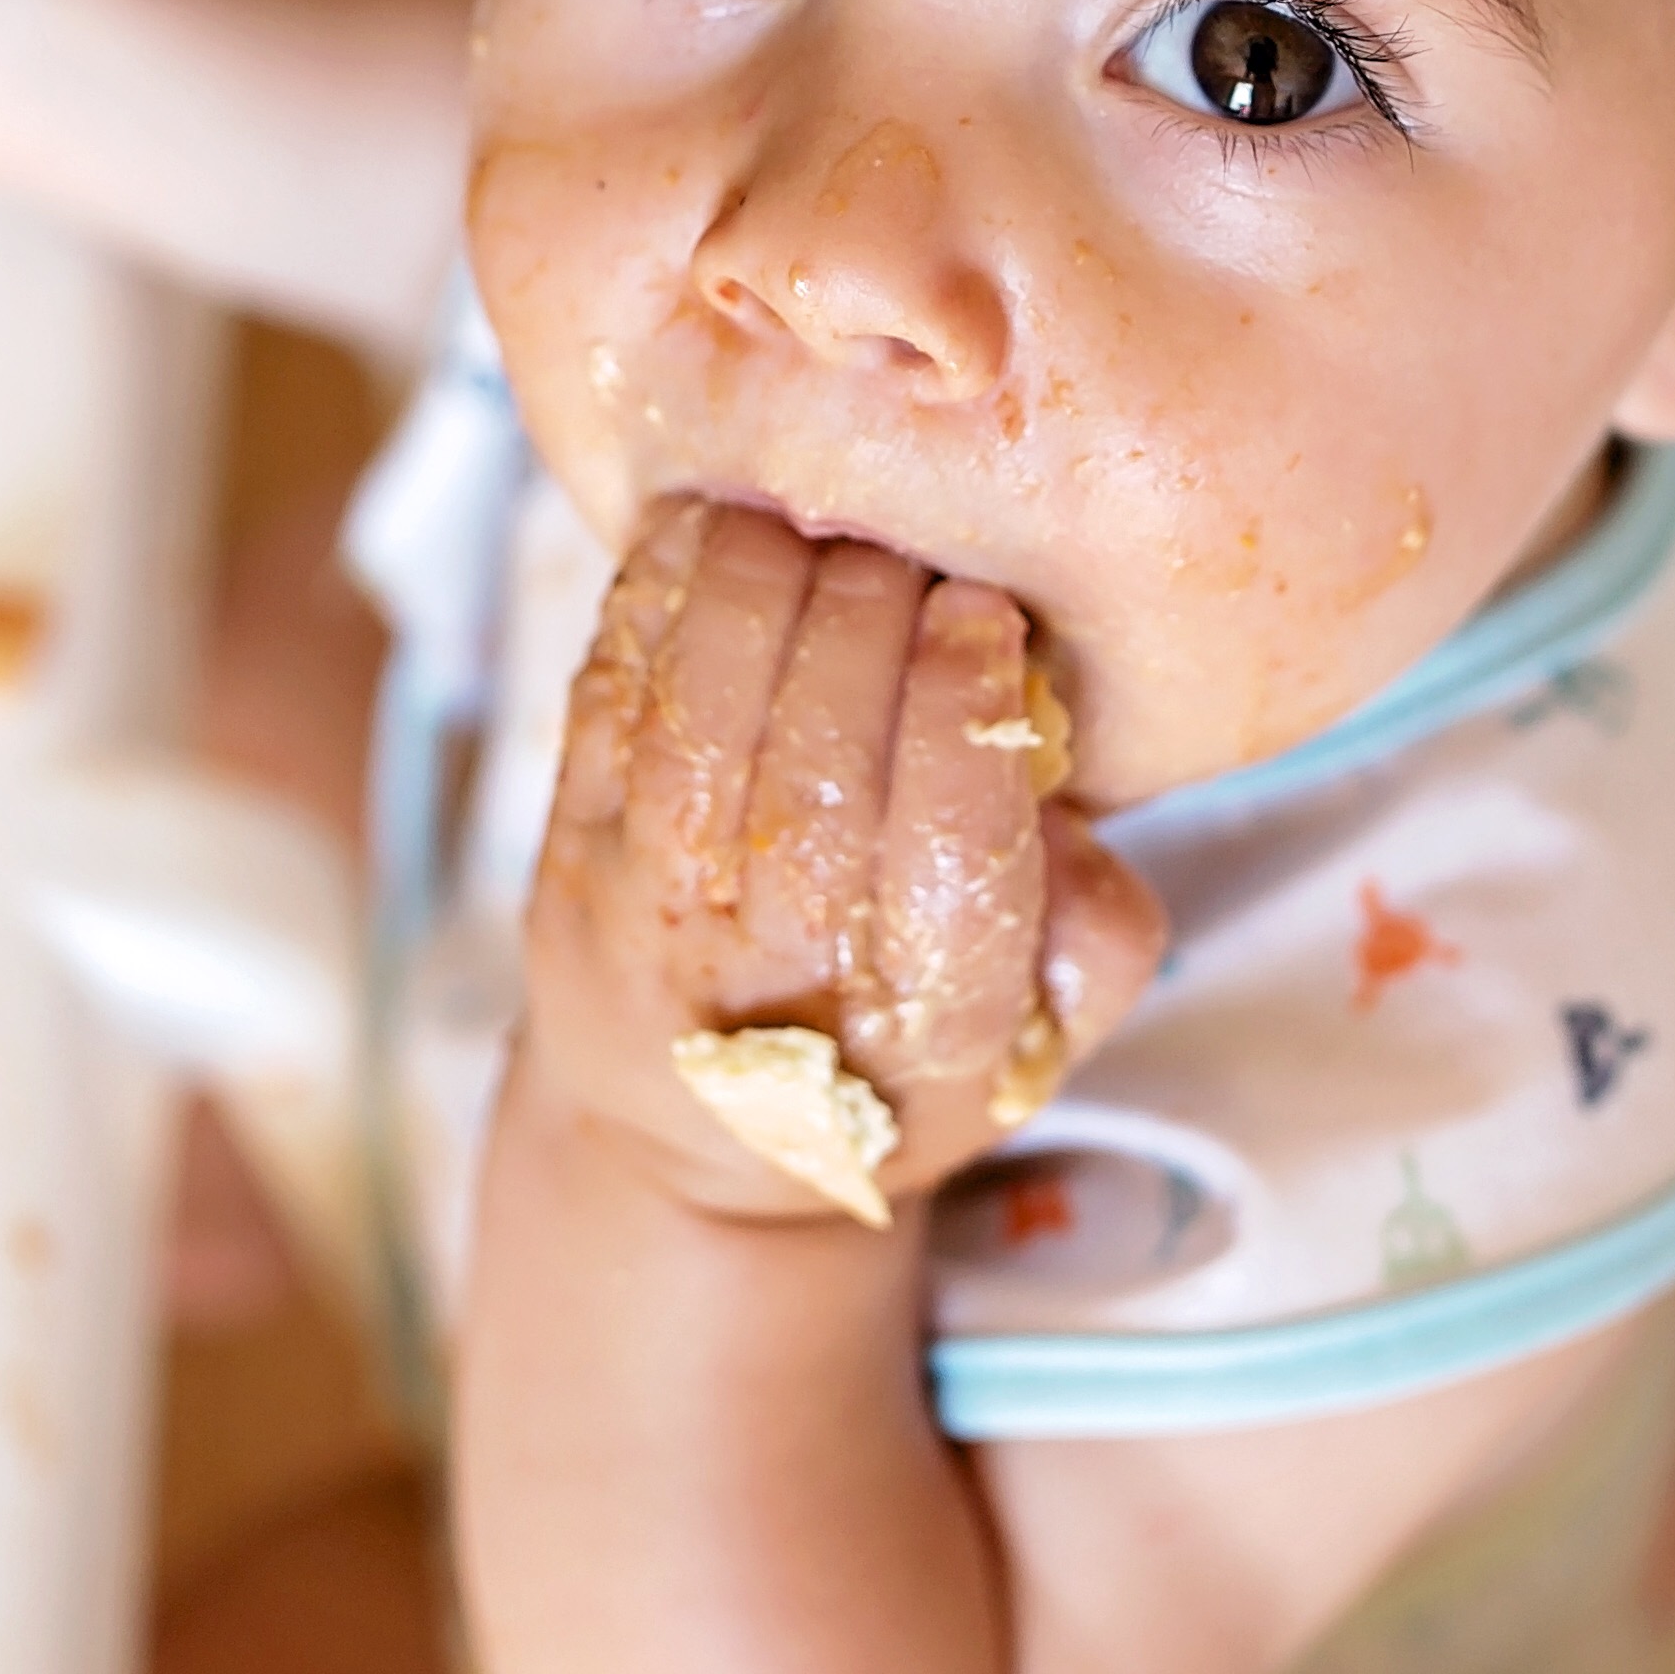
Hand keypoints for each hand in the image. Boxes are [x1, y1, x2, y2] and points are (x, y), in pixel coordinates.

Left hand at [515, 499, 1166, 1229]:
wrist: (688, 1150)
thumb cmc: (888, 1062)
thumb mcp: (1038, 1041)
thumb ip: (1100, 937)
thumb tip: (1076, 828)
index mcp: (927, 1019)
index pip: (949, 854)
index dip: (963, 711)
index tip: (986, 615)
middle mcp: (783, 968)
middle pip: (822, 765)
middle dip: (870, 620)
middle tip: (909, 548)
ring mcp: (659, 907)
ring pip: (707, 717)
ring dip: (763, 590)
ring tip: (817, 523)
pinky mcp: (573, 848)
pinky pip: (611, 695)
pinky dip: (658, 598)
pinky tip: (714, 534)